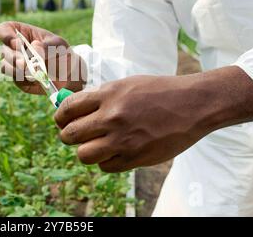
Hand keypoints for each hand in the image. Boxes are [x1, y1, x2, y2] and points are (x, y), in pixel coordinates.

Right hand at [0, 21, 85, 94]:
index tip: (17, 43)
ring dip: (17, 70)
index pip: (3, 30)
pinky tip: (37, 79)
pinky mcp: (17, 79)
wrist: (67, 74)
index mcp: (20, 33)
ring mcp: (14, 64)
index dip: (6, 36)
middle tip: (24, 63)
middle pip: (3, 51)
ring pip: (5, 67)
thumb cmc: (61, 53)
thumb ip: (47, 46)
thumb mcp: (58, 45)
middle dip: (13, 58)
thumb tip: (34, 47)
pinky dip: (26, 80)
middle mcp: (13, 48)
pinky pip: (15, 79)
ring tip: (33, 72)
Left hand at [54, 66, 252, 172]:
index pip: (68, 109)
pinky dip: (105, 162)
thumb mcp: (126, 84)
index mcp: (108, 95)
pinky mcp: (135, 158)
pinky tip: (114, 152)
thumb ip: (100, 97)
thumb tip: (74, 110)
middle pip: (69, 135)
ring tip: (94, 145)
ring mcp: (123, 140)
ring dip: (85, 151)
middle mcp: (112, 117)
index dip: (60, 117)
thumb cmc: (159, 91)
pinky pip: (105, 167)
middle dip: (67, 135)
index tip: (61, 121)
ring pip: (84, 155)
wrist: (193, 104)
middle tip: (74, 135)